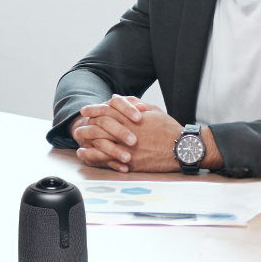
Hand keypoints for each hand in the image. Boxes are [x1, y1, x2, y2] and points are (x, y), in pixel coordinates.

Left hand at [70, 95, 195, 172]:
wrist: (182, 148)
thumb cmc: (169, 129)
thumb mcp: (153, 110)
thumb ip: (133, 103)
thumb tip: (117, 98)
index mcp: (133, 118)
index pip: (108, 111)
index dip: (94, 110)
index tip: (86, 110)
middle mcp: (128, 132)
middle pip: (100, 127)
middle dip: (87, 126)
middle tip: (79, 126)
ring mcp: (128, 148)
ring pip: (101, 144)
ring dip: (87, 142)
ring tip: (78, 141)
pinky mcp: (131, 162)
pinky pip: (108, 160)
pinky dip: (94, 158)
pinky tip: (85, 155)